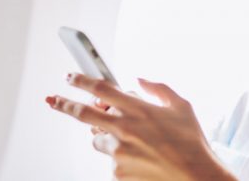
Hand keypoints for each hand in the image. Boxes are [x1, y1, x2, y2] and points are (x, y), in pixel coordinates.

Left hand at [45, 74, 235, 180]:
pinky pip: (110, 160)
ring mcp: (119, 151)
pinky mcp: (118, 170)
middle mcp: (124, 128)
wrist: (195, 176)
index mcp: (138, 109)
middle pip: (83, 113)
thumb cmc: (191, 143)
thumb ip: (158, 89)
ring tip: (129, 140)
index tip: (70, 77)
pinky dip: (120, 156)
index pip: (100, 89)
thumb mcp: (182, 106)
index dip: (81, 81)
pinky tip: (140, 157)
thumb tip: (141, 80)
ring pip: (97, 139)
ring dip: (105, 136)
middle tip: (53, 100)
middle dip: (64, 104)